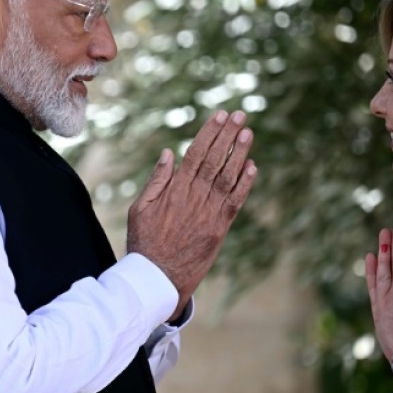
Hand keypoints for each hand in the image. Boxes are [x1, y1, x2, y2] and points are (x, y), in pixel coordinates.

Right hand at [128, 110, 256, 319]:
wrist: (157, 277)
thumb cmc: (145, 242)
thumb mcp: (139, 208)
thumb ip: (157, 180)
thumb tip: (168, 153)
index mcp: (175, 189)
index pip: (196, 153)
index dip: (210, 133)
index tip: (221, 116)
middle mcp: (194, 197)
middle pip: (214, 159)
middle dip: (228, 135)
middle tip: (240, 115)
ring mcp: (209, 212)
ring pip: (228, 176)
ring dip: (239, 153)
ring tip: (248, 132)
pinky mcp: (220, 228)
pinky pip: (236, 201)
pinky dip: (245, 183)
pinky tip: (253, 166)